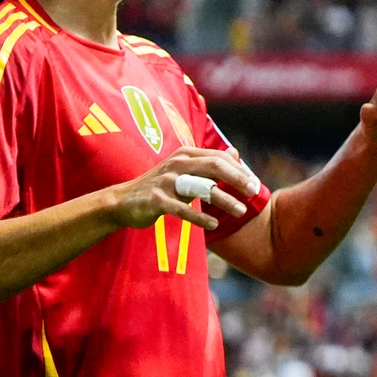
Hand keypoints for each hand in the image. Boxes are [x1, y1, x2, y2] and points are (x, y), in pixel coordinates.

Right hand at [108, 147, 258, 231]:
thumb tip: (234, 152)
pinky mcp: (157, 200)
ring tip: (240, 211)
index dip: (239, 170)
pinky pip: (182, 209)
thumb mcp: (185, 170)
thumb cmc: (160, 186)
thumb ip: (209, 162)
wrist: (122, 201)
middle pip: (214, 167)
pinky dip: (199, 217)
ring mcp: (166, 181)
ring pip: (201, 187)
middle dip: (237, 179)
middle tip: (253, 192)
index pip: (219, 158)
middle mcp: (177, 164)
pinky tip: (214, 224)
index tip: (254, 183)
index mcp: (185, 154)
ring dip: (224, 199)